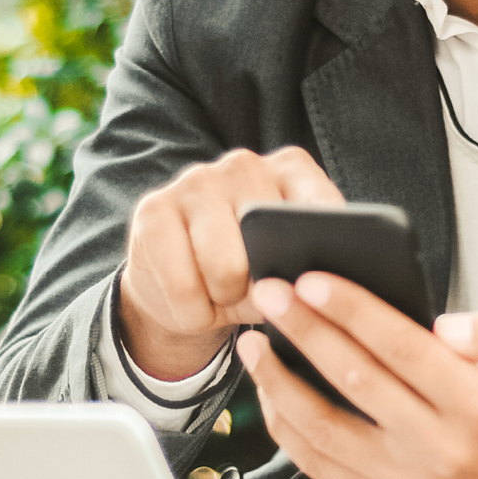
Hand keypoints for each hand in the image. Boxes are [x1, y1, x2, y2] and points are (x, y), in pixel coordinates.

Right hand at [115, 146, 344, 379]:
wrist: (180, 290)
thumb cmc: (247, 275)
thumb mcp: (285, 271)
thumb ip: (305, 269)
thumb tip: (306, 287)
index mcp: (290, 169)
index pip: (323, 207)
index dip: (325, 245)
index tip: (321, 277)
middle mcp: (244, 164)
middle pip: (270, 245)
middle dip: (262, 289)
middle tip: (248, 290)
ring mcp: (195, 181)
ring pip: (226, 268)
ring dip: (224, 302)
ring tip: (219, 295)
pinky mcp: (152, 209)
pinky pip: (183, 286)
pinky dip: (192, 314)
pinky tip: (190, 301)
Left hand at [236, 278, 477, 478]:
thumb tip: (445, 325)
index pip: (402, 348)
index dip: (352, 311)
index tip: (310, 280)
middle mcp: (440, 447)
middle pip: (354, 381)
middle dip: (304, 332)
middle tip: (268, 294)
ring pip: (325, 430)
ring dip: (279, 383)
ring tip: (254, 344)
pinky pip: (322, 469)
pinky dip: (288, 431)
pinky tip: (271, 395)